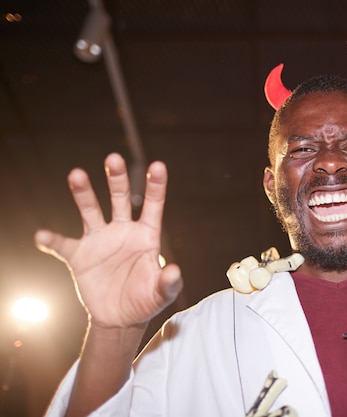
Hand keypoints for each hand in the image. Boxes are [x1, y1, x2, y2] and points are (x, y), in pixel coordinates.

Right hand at [34, 153, 181, 327]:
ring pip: (91, 211)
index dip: (156, 185)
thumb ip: (169, 283)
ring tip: (76, 174)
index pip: (153, 205)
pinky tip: (43, 237)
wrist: (120, 318)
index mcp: (147, 235)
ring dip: (84, 193)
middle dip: (117, 178)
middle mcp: (123, 231)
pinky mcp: (79, 256)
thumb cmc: (145, 300)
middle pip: (120, 199)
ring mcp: (100, 241)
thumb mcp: (161, 294)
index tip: (158, 165)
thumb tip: (174, 271)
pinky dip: (52, 241)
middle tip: (114, 158)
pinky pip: (63, 245)